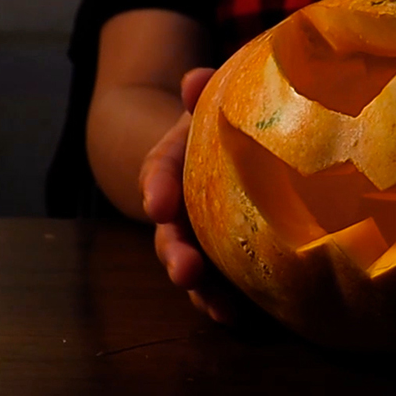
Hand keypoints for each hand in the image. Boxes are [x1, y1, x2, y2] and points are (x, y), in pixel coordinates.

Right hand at [138, 67, 238, 323]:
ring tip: (216, 306)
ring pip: (193, 263)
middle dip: (176, 252)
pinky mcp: (227, 257)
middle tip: (185, 269)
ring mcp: (202, 235)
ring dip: (201, 287)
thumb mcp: (218, 105)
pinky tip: (238, 316)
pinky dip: (226, 300)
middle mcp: (183, 205)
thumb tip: (196, 80)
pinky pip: (222, 281)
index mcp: (176, 161)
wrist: (237, 148)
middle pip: (172, 231)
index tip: (157, 205)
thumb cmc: (229, 123)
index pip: (159, 171)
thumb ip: (206, 95)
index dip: (157, 187)